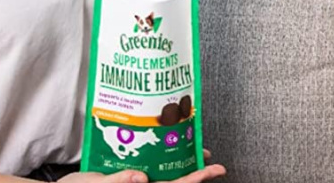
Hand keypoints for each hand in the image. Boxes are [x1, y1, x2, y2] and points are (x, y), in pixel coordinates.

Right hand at [57, 151, 224, 182]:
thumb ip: (118, 181)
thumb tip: (142, 179)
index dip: (196, 179)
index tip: (215, 169)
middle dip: (196, 172)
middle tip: (212, 160)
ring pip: (165, 178)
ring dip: (181, 167)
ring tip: (196, 154)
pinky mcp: (126, 181)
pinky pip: (151, 175)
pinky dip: (163, 165)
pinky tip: (166, 154)